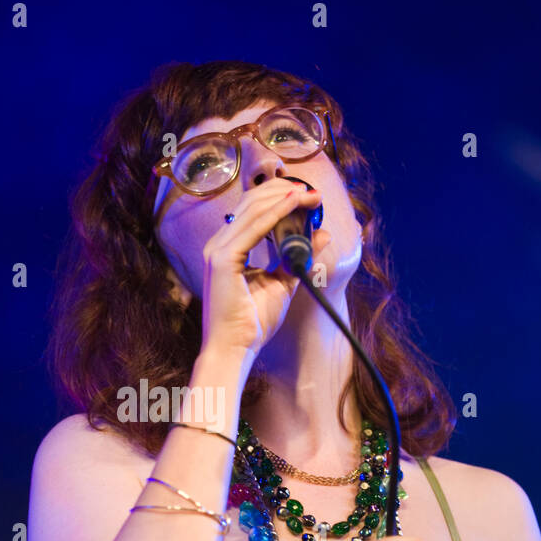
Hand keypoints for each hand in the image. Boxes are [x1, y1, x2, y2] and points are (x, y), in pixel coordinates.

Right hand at [200, 179, 329, 359]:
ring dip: (284, 198)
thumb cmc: (252, 323)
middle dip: (283, 191)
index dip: (279, 197)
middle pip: (251, 203)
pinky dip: (276, 212)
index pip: (252, 211)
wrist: (234, 349)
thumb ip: (299, 257)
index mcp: (228, 249)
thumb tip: (323, 234)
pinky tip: (294, 203)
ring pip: (253, 209)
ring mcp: (218, 251)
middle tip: (313, 193)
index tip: (308, 196)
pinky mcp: (222, 260)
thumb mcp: (283, 282)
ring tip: (309, 195)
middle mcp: (219, 245)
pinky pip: (254, 227)